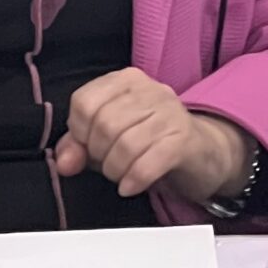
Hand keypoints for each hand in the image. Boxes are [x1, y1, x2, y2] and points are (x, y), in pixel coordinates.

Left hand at [53, 68, 252, 205]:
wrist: (203, 154)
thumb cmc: (150, 143)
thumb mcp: (109, 140)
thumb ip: (79, 146)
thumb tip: (64, 162)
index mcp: (126, 81)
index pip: (84, 102)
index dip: (79, 133)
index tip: (89, 148)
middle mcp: (150, 89)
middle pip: (104, 125)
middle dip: (100, 155)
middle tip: (110, 165)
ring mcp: (171, 112)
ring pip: (125, 144)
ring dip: (116, 170)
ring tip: (122, 175)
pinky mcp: (185, 139)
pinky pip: (148, 162)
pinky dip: (134, 180)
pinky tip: (131, 186)